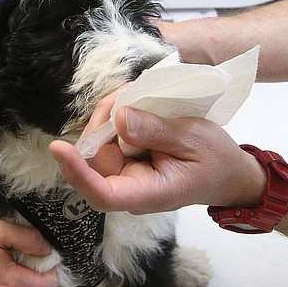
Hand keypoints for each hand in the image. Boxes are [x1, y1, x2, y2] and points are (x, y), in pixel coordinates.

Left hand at [51, 95, 265, 213]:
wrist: (228, 173)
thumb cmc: (216, 161)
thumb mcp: (194, 139)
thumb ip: (156, 131)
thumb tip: (120, 119)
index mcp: (147, 194)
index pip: (103, 193)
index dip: (77, 172)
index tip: (60, 148)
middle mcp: (129, 189)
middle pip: (94, 161)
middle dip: (100, 123)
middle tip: (125, 93)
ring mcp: (126, 176)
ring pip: (98, 146)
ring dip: (108, 117)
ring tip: (132, 92)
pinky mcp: (126, 162)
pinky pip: (110, 141)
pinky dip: (115, 118)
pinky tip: (131, 101)